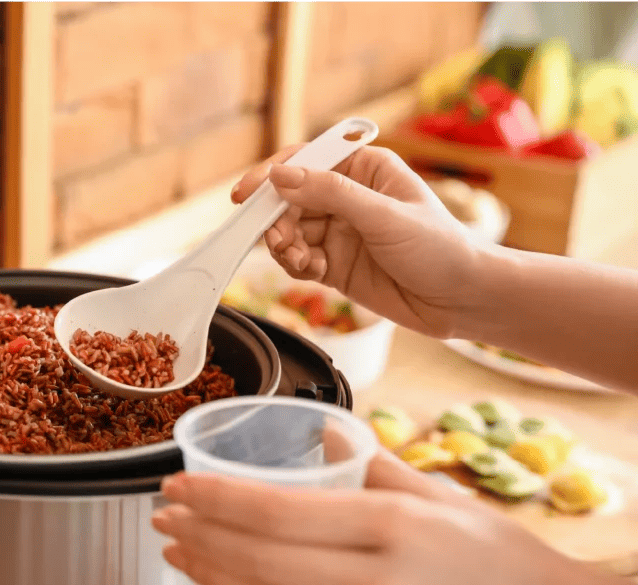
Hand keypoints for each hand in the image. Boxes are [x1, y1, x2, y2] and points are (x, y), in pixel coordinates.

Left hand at [151, 454, 637, 584]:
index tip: (177, 484)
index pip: (277, 510)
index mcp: (392, 522)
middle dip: (197, 533)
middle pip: (258, 554)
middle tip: (161, 513)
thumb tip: (325, 437)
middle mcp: (377, 576)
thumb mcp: (443, 496)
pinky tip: (223, 582)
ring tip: (175, 548)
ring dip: (210, 570)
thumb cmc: (506, 560)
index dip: (215, 499)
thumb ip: (375, 464)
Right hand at [232, 146, 483, 338]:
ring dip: (285, 247)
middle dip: (278, 220)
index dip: (272, 174)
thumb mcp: (384, 216)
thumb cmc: (440, 248)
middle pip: (290, 199)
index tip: (247, 194)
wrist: (462, 300)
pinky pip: (299, 259)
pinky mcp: (335, 264)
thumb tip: (282, 176)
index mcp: (364, 169)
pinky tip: (313, 272)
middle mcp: (347, 197)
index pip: (306, 160)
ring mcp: (340, 231)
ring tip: (301, 261)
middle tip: (279, 242)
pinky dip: (296, 266)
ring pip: (289, 232)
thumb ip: (331, 195)